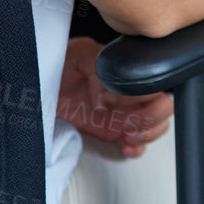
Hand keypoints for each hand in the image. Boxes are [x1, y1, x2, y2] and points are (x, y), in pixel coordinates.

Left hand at [58, 36, 173, 157]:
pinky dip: (137, 149)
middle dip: (151, 118)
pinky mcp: (114, 132)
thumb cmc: (59, 64)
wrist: (39, 86)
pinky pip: (138, 144)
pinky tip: (125, 146)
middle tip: (127, 122)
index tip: (113, 99)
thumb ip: (95, 65)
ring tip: (127, 136)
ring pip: (158, 125)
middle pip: (165, 106)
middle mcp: (130, 93)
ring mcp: (125, 113)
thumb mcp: (77, 54)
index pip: (154, 81)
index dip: (138, 94)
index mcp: (127, 71)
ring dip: (148, 134)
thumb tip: (106, 93)